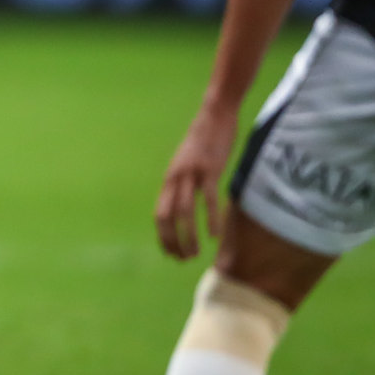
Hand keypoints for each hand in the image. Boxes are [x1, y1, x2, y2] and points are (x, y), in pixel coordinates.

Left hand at [156, 105, 237, 258]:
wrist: (214, 115)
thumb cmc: (204, 142)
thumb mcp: (188, 165)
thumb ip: (185, 183)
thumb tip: (187, 204)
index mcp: (170, 180)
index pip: (159, 215)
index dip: (163, 236)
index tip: (170, 254)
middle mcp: (175, 178)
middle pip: (166, 217)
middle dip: (172, 241)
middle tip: (182, 260)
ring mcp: (191, 174)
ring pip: (184, 212)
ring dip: (188, 236)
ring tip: (195, 254)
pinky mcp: (209, 169)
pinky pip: (207, 199)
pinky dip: (209, 219)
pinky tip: (214, 235)